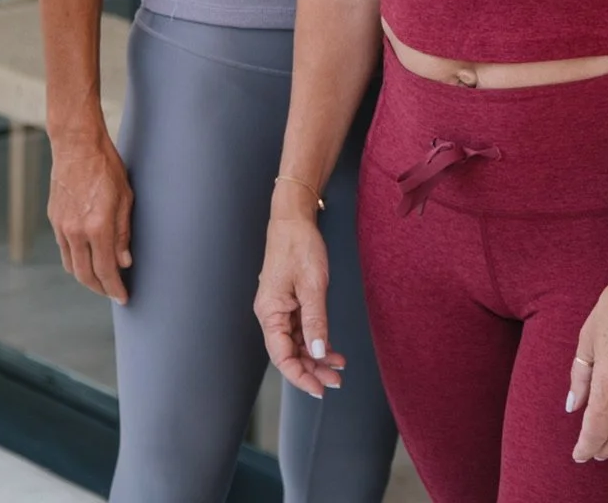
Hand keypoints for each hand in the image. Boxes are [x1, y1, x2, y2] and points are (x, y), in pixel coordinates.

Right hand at [48, 128, 132, 302]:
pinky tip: (87, 257)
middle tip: (113, 292)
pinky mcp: (54, 219)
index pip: (106, 270)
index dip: (115, 287)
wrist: (77, 145)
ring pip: (72, 265)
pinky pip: (64, 249)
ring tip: (102, 279)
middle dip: (100, 288)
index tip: (123, 297)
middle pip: (85, 275)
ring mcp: (61, 226)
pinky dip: (76, 259)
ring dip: (86, 277)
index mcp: (97, 226)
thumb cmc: (106, 166)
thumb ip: (123, 233)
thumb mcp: (125, 197)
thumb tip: (124, 262)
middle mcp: (76, 231)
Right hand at [255, 202, 346, 400]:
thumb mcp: (312, 285)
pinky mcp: (289, 302)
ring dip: (316, 356)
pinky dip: (315, 340)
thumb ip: (315, 321)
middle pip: (289, 353)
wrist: (294, 218)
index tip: (319, 389)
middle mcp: (271, 314)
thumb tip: (317, 352)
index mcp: (270, 313)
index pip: (281, 356)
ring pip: (296, 343)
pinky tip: (331, 349)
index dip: (299, 376)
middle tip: (335, 382)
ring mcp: (280, 309)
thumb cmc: (299, 246)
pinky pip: (301, 329)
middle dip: (312, 369)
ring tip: (338, 368)